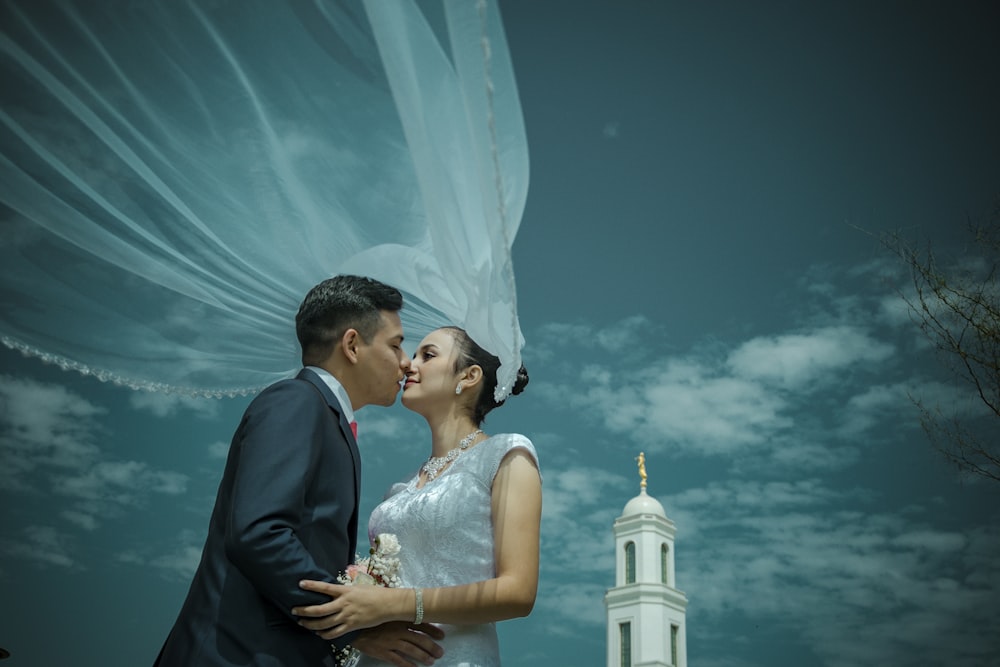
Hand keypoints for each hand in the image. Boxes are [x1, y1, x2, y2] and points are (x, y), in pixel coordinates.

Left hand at [292, 579, 408, 638]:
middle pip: (319, 610)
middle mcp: (343, 603)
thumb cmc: (374, 593)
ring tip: (303, 623)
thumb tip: (333, 591)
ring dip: (311, 624)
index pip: (325, 587)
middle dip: (305, 611)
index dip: (312, 585)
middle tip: (295, 611)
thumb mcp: (358, 587)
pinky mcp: (351, 626)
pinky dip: (324, 634)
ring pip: (324, 623)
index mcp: (345, 591)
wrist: (388, 605)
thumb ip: (344, 590)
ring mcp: (347, 616)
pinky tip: (319, 633)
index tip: (300, 584)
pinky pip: (334, 633)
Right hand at [353, 622, 445, 666]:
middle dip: (431, 646)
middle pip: (419, 639)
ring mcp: (390, 642)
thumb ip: (399, 613)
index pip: (420, 623)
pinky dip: (408, 665)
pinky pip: (398, 660)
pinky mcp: (383, 652)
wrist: (354, 628)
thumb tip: (413, 611)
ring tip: (431, 661)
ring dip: (423, 656)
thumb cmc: (372, 619)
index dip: (432, 630)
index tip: (441, 635)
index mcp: (399, 618)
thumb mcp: (387, 613)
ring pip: (411, 650)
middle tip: (440, 652)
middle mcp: (397, 630)